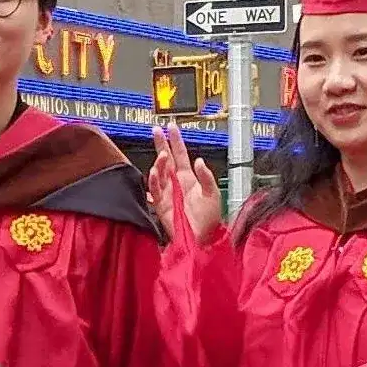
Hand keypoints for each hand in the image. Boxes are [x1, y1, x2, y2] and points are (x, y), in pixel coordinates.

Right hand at [147, 122, 222, 247]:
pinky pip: (154, 190)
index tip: (171, 127)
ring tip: (163, 154)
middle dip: (161, 144)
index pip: (180, 155)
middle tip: (155, 130)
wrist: (201, 239)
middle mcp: (176, 183)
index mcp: (189, 178)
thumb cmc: (209, 219)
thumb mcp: (213, 194)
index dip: (176, 140)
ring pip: (160, 172)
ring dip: (160, 162)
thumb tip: (198, 161)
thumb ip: (206, 176)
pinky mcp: (161, 205)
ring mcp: (168, 193)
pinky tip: (155, 172)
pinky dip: (153, 181)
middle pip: (166, 159)